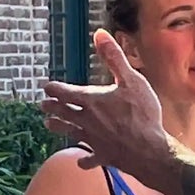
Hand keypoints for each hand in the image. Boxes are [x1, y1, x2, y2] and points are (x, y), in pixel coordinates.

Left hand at [42, 31, 168, 181]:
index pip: (64, 93)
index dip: (54, 89)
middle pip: (62, 113)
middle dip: (51, 107)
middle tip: (43, 105)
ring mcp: (93, 140)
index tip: (47, 87)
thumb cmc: (142, 114)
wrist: (150, 150)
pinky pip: (89, 158)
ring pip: (69, 133)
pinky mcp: (103, 156)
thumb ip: (114, 58)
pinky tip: (81, 160)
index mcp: (91, 101)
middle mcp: (86, 121)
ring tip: (49, 124)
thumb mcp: (131, 80)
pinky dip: (83, 159)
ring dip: (58, 127)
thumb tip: (100, 34)